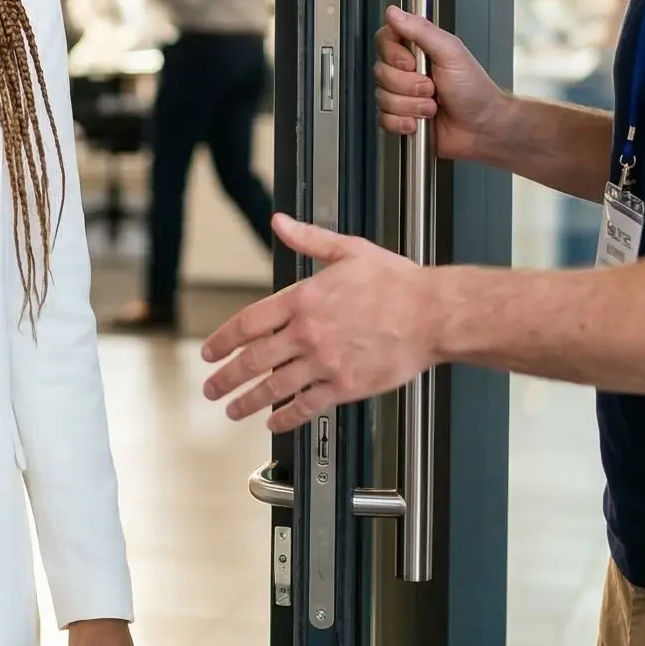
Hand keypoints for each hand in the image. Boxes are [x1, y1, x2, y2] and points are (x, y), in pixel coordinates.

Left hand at [201, 216, 438, 430]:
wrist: (433, 315)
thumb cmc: (397, 284)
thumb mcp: (348, 250)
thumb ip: (309, 239)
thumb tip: (281, 223)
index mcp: (303, 300)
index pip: (248, 323)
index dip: (223, 340)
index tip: (211, 351)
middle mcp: (308, 333)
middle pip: (253, 360)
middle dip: (226, 377)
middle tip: (212, 387)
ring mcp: (324, 362)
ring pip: (274, 387)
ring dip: (248, 401)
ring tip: (233, 409)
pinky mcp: (345, 386)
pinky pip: (307, 406)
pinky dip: (287, 417)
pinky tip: (275, 422)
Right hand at [374, 6, 507, 162]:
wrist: (482, 128)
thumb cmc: (475, 91)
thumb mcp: (451, 53)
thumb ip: (421, 30)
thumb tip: (395, 12)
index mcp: (418, 49)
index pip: (385, 40)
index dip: (394, 55)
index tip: (412, 63)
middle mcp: (407, 71)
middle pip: (381, 72)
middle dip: (408, 85)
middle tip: (431, 87)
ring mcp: (403, 95)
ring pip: (382, 97)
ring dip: (410, 105)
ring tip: (432, 106)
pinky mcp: (400, 117)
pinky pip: (383, 119)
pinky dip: (402, 122)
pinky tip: (419, 122)